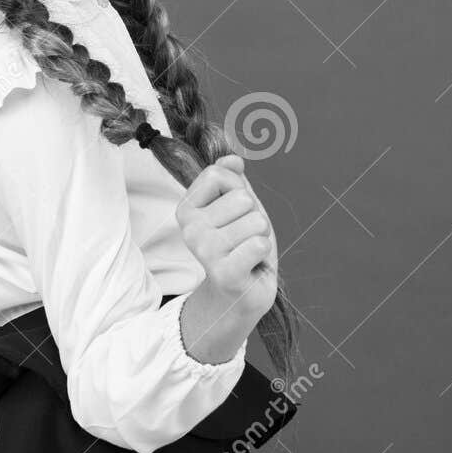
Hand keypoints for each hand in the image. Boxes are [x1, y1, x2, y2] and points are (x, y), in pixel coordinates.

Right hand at [176, 155, 277, 318]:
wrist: (240, 294)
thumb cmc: (240, 246)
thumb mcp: (238, 207)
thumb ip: (233, 180)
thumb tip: (232, 159)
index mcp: (187, 209)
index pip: (219, 174)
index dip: (238, 190)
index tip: (233, 215)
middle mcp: (190, 229)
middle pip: (242, 198)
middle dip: (253, 216)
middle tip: (243, 239)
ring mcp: (205, 251)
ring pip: (256, 220)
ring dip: (260, 236)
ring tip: (247, 252)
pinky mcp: (225, 273)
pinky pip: (259, 244)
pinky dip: (264, 253)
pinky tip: (251, 265)